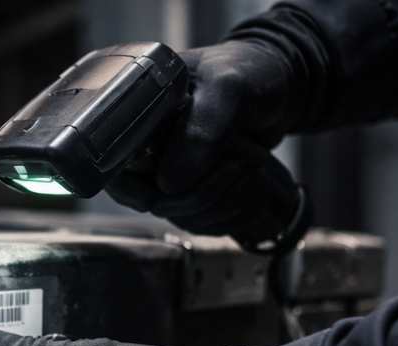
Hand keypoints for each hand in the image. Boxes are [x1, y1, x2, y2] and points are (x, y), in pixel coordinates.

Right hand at [107, 41, 301, 248]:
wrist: (283, 83)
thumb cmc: (249, 72)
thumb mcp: (227, 89)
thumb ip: (199, 133)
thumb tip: (168, 184)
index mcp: (136, 115)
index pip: (113, 168)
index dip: (138, 187)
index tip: (171, 187)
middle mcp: (148, 146)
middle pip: (152, 200)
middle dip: (198, 194)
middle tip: (234, 164)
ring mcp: (173, 170)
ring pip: (182, 216)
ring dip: (224, 203)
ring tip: (250, 167)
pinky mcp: (198, 188)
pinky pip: (206, 222)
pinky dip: (237, 212)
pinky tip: (254, 182)